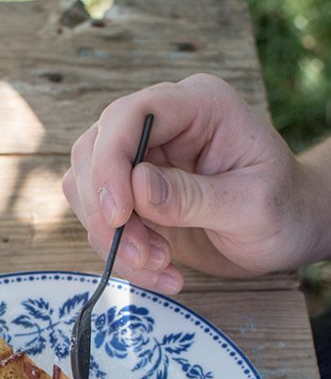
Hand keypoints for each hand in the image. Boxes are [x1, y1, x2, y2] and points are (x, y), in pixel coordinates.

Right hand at [63, 73, 322, 291]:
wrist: (289, 232)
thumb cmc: (284, 211)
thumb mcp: (251, 207)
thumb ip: (194, 197)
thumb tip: (136, 186)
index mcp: (200, 106)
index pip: (131, 115)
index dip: (111, 162)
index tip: (119, 215)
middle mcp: (164, 124)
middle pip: (96, 151)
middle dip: (109, 211)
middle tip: (145, 256)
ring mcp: (143, 157)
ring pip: (89, 187)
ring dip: (113, 237)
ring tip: (161, 266)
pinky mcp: (132, 193)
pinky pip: (101, 218)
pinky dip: (119, 251)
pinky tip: (159, 271)